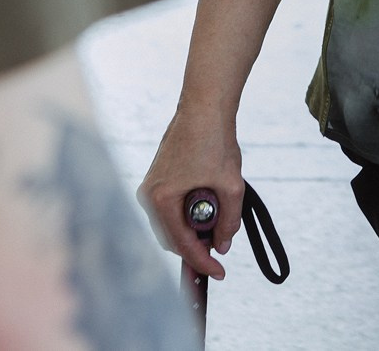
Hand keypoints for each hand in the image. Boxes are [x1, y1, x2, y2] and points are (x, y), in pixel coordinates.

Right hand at [137, 101, 245, 281]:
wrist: (204, 107)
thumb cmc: (215, 142)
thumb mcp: (230, 186)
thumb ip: (228, 221)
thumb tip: (223, 245)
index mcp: (161, 200)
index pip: (181, 245)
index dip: (202, 262)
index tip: (220, 272)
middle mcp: (148, 196)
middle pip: (171, 238)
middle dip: (195, 246)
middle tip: (220, 248)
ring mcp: (150, 187)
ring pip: (170, 225)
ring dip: (192, 230)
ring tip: (217, 225)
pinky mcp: (156, 180)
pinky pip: (170, 209)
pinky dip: (187, 215)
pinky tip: (207, 209)